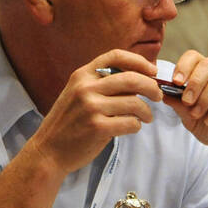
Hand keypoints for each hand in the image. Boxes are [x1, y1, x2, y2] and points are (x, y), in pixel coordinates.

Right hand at [24, 49, 161, 178]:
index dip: (139, 61)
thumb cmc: (68, 123)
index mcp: (82, 75)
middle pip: (132, 79)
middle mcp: (86, 88)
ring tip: (146, 117)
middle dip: (152, 87)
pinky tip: (132, 128)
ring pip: (135, 103)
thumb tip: (138, 78)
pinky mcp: (98, 127)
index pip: (115, 56)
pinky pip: (130, 123)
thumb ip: (101, 84)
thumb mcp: (78, 94)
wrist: (49, 151)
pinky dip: (136, 126)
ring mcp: (91, 107)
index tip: (153, 70)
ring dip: (147, 112)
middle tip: (158, 96)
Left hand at [162, 51, 207, 147]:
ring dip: (205, 97)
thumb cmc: (204, 123)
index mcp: (203, 69)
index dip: (183, 67)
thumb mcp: (186, 114)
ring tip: (196, 114)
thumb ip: (177, 103)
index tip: (176, 82)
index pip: (192, 57)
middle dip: (195, 83)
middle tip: (187, 102)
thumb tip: (163, 94)